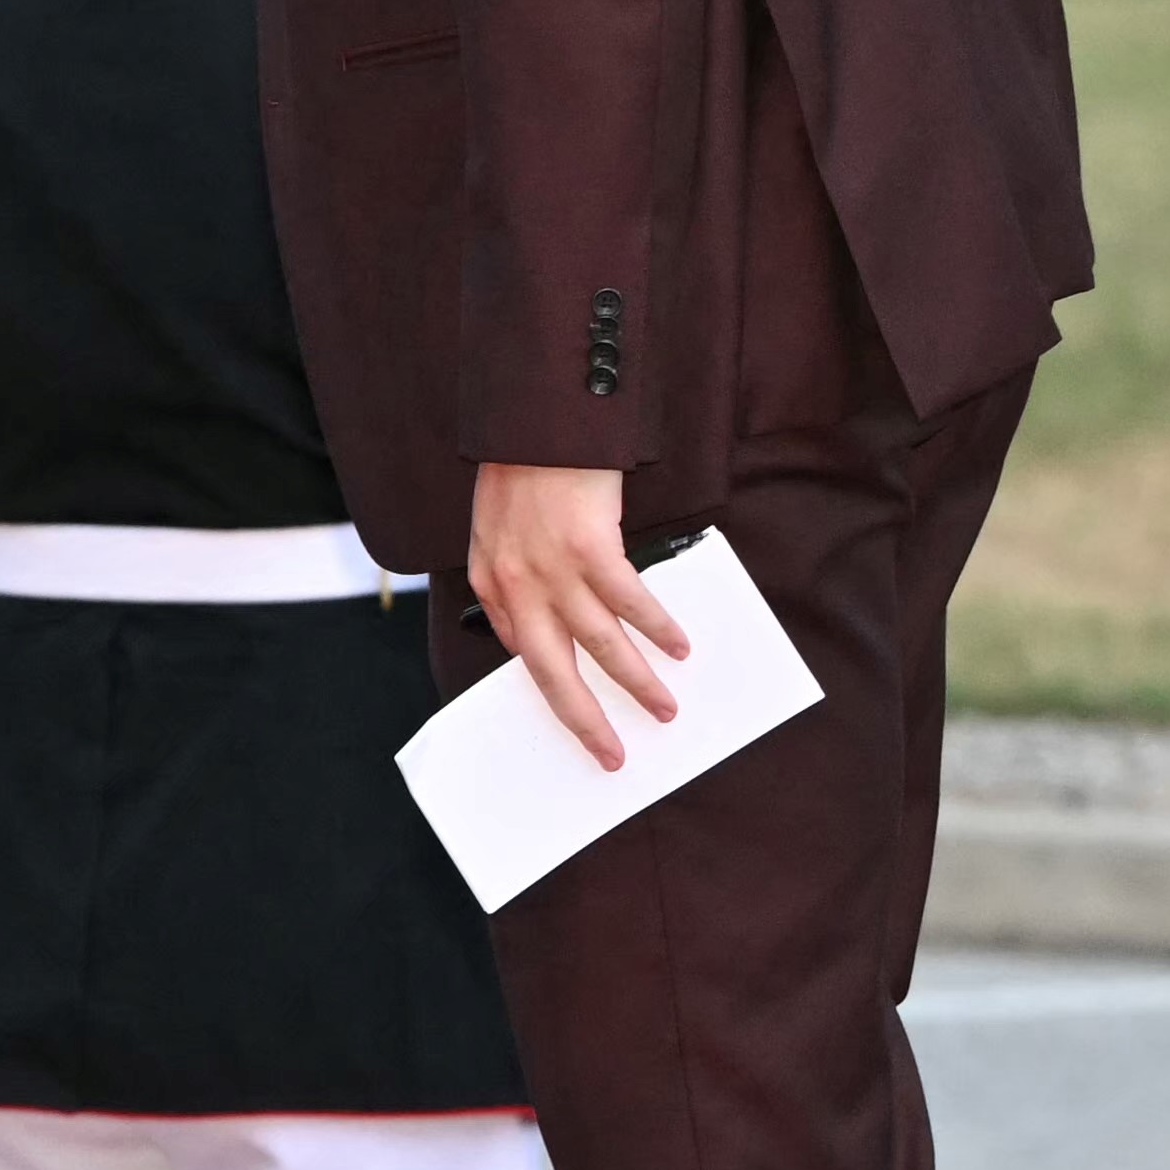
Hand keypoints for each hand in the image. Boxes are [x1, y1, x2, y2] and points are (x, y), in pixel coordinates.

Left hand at [466, 461, 683, 772]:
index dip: (551, 688)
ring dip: (637, 682)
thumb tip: (545, 623)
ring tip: (663, 707)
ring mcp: (552, 568)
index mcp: (490, 580)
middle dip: (584, 719)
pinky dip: (658, 629)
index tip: (578, 717)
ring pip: (601, 646)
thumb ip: (516, 574)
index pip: (519, 652)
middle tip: (611, 754)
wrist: (537, 415)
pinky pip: (631, 604)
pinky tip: (679, 647)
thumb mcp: (498, 525)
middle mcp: (516, 584)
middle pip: (552, 672)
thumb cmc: (523, 466)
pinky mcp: (589, 547)